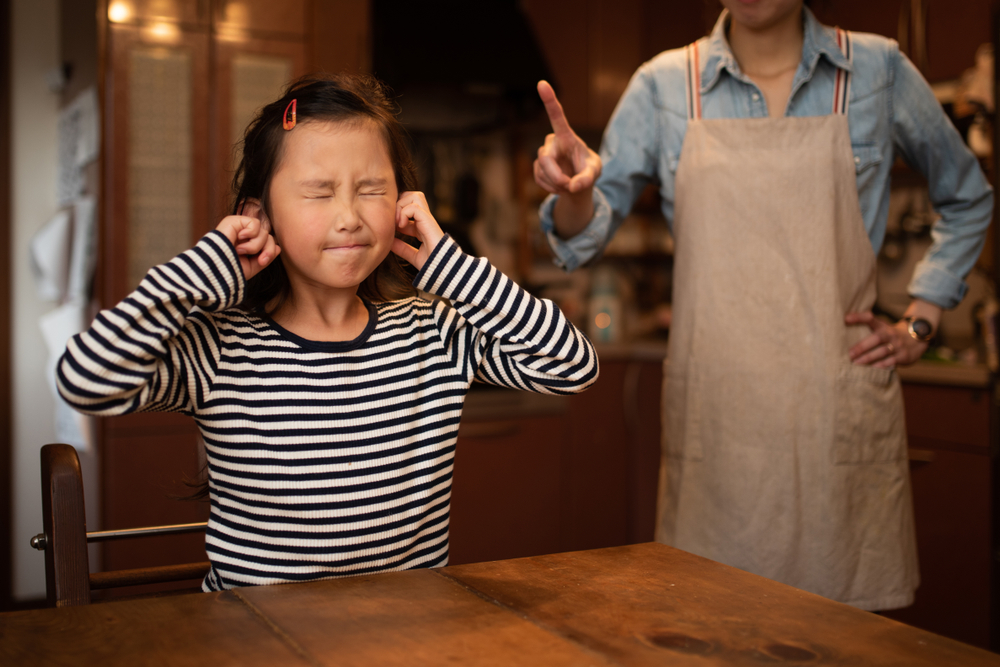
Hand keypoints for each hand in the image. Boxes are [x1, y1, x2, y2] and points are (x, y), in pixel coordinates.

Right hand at [215, 200, 279, 280]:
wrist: (215, 271)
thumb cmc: (230, 271)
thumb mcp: (252, 267)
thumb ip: (265, 257)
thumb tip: (278, 247)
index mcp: (246, 246)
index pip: (267, 242)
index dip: (269, 251)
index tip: (261, 261)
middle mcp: (243, 236)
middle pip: (268, 236)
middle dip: (267, 249)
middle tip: (259, 260)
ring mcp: (239, 228)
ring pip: (263, 231)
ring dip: (255, 245)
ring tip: (240, 251)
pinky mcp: (234, 221)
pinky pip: (255, 223)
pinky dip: (250, 234)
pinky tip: (239, 240)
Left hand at [392, 191, 443, 270]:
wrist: (444, 271)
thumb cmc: (433, 266)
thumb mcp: (414, 256)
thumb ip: (403, 248)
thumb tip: (389, 243)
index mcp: (422, 227)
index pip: (408, 208)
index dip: (396, 213)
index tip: (391, 227)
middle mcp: (425, 221)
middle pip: (411, 195)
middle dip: (399, 203)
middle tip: (393, 220)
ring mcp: (428, 219)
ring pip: (414, 196)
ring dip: (401, 206)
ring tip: (397, 222)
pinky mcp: (429, 221)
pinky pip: (414, 207)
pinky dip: (404, 213)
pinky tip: (401, 225)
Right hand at [533, 80, 601, 196]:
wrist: (578, 182)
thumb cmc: (588, 170)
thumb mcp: (594, 173)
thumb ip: (587, 179)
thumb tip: (573, 187)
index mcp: (567, 136)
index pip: (557, 116)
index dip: (549, 100)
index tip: (542, 83)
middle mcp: (552, 141)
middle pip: (545, 158)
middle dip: (556, 176)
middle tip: (569, 186)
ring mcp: (543, 154)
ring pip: (542, 170)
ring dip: (556, 184)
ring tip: (569, 185)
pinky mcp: (537, 166)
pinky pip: (539, 179)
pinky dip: (550, 188)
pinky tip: (559, 187)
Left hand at [846, 311, 926, 367]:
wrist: (916, 339)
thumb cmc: (890, 334)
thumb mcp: (880, 327)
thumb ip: (865, 324)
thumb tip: (844, 321)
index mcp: (882, 326)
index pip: (870, 319)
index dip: (858, 317)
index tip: (845, 319)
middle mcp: (891, 334)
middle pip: (877, 338)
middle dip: (862, 347)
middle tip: (849, 354)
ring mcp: (898, 345)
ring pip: (883, 352)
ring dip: (868, 358)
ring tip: (855, 364)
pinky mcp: (904, 356)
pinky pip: (891, 362)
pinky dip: (880, 366)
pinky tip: (870, 370)